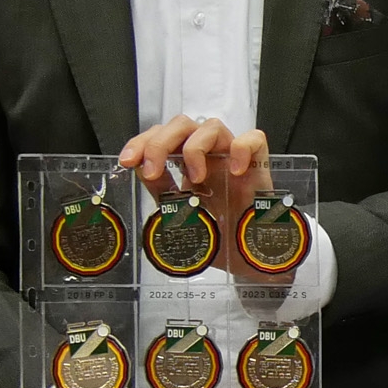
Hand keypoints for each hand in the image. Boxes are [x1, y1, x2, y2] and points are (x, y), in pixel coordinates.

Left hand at [117, 115, 274, 270]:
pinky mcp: (259, 165)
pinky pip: (254, 139)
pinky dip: (241, 148)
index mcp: (187, 165)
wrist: (248, 262)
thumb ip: (163, 191)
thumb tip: (141, 168)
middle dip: (160, 142)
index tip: (127, 161)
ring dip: (195, 147)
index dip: (142, 142)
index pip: (162, 136)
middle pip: (182, 124)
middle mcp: (210, 157)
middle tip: (153, 171)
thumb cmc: (219, 240)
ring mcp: (234, 159)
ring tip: (197, 179)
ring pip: (212, 125)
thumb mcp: (181, 216)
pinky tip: (235, 172)